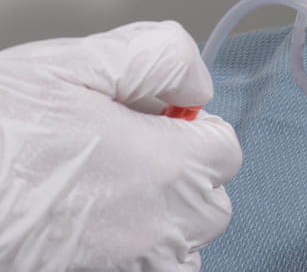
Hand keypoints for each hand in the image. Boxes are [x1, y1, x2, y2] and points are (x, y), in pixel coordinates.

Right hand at [0, 21, 241, 271]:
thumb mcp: (78, 60)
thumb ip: (158, 58)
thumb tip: (195, 84)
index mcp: (164, 168)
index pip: (225, 150)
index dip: (191, 125)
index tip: (156, 116)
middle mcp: (153, 231)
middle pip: (209, 205)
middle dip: (181, 175)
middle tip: (125, 149)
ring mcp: (121, 271)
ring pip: (176, 253)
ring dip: (158, 225)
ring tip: (104, 193)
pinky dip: (128, 256)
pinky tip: (87, 229)